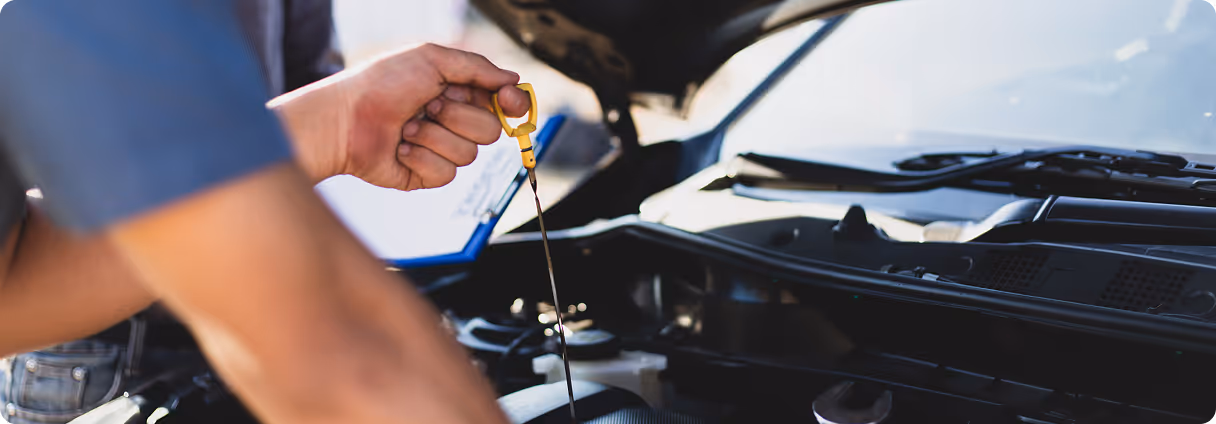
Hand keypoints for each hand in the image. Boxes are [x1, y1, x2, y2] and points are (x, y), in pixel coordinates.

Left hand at [269, 43, 530, 188]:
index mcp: (458, 91)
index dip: (512, 103)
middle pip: (491, 130)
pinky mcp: (427, 174)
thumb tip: (514, 79)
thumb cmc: (380, 84)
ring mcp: (441, 149)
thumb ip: (477, 67)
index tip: (509, 101)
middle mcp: (453, 120)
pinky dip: (422, 157)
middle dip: (459, 116)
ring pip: (469, 155)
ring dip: (434, 137)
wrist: (344, 119)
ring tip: (406, 126)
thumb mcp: (431, 59)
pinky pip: (446, 174)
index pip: (503, 102)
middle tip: (429, 104)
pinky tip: (400, 147)